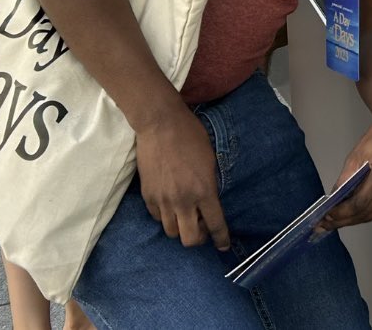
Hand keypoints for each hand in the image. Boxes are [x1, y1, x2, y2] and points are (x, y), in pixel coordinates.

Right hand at [134, 107, 229, 249]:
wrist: (161, 125)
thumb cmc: (191, 136)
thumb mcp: (210, 159)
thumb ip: (210, 184)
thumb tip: (209, 200)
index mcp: (204, 190)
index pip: (216, 224)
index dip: (221, 239)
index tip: (223, 246)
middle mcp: (183, 200)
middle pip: (190, 239)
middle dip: (199, 238)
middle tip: (202, 226)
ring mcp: (163, 200)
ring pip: (171, 232)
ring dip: (181, 227)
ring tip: (186, 214)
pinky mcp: (148, 196)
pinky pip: (157, 218)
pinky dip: (166, 216)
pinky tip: (171, 204)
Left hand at [314, 112, 371, 230]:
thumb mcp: (355, 155)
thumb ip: (344, 180)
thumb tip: (333, 200)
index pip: (360, 203)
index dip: (341, 213)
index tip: (327, 216)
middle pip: (366, 212)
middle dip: (344, 220)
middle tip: (327, 223)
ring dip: (354, 219)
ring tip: (338, 220)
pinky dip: (367, 214)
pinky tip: (356, 213)